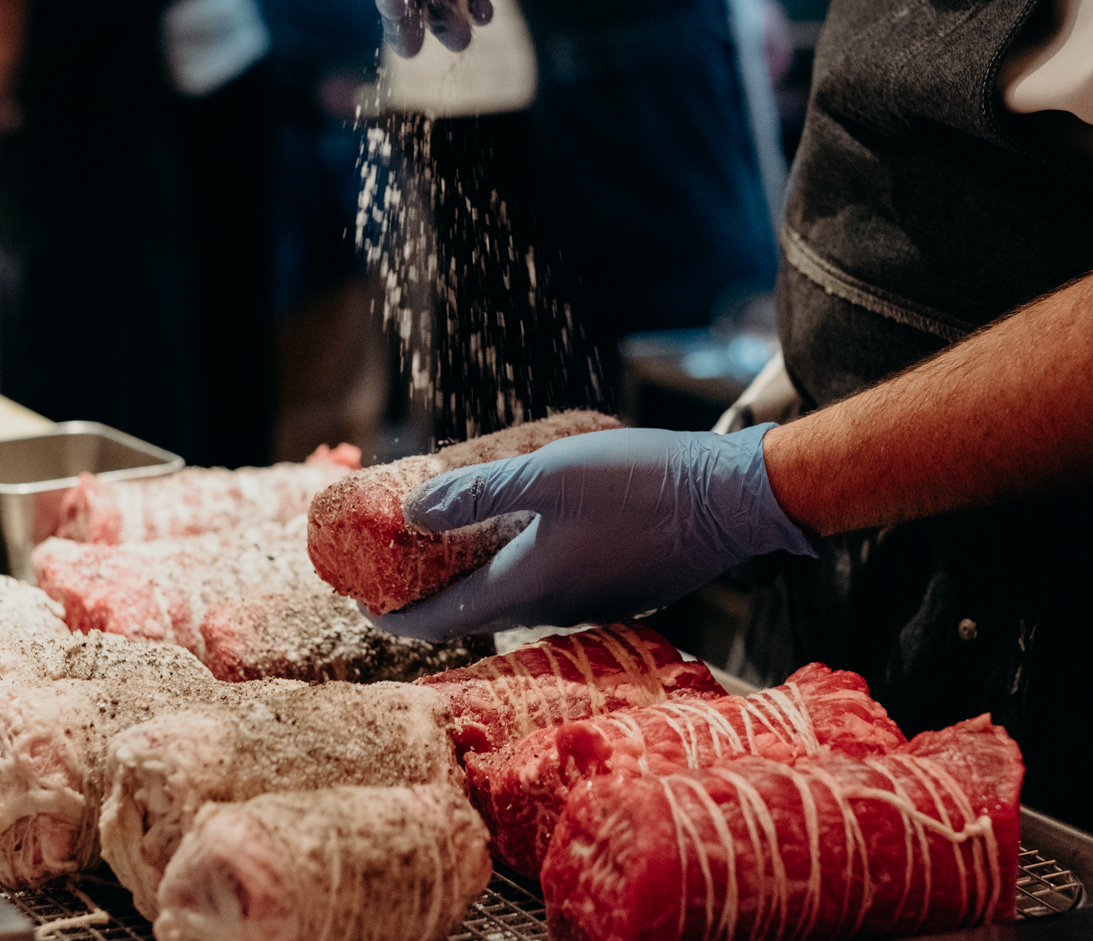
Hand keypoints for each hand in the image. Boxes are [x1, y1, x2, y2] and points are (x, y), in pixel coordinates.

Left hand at [365, 425, 815, 640]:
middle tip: (397, 572)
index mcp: (528, 585)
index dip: (395, 618)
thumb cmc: (642, 483)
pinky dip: (517, 570)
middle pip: (474, 613)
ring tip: (451, 546)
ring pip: (514, 600)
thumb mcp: (549, 473)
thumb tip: (413, 510)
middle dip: (430, 598)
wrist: (731, 500)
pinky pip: (550, 589)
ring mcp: (589, 603)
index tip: (362, 607)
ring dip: (476, 581)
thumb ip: (479, 492)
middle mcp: (555, 607)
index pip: (442, 619)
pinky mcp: (616, 590)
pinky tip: (521, 535)